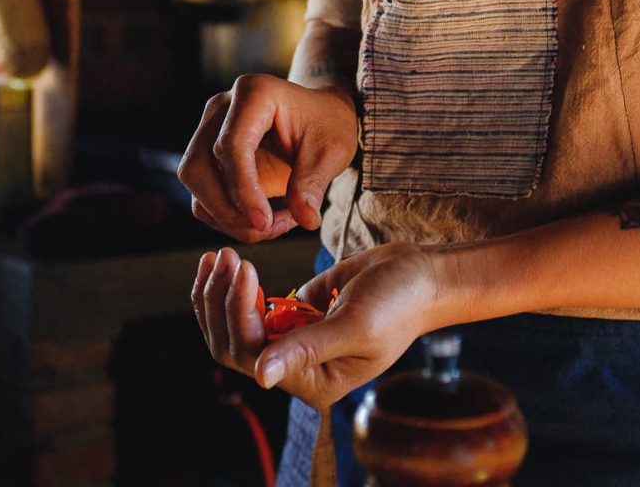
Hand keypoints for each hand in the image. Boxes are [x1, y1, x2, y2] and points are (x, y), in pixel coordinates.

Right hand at [177, 74, 356, 242]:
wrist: (321, 117)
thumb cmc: (328, 125)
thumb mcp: (331, 151)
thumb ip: (313, 183)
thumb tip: (306, 219)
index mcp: (254, 93)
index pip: (231, 145)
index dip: (243, 189)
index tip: (264, 222)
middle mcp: (222, 107)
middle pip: (198, 166)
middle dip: (227, 209)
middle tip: (268, 229)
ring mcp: (209, 129)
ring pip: (195, 183)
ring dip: (226, 217)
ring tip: (273, 226)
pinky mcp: (208, 153)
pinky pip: (202, 193)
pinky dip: (226, 216)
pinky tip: (263, 220)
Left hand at [191, 243, 442, 407]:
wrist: (421, 275)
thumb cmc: (400, 302)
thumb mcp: (356, 324)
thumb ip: (308, 348)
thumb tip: (261, 377)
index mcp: (314, 381)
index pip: (254, 355)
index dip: (239, 312)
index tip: (244, 268)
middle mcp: (299, 368)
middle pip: (235, 345)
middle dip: (221, 302)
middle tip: (222, 257)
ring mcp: (294, 340)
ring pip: (236, 328)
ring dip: (221, 293)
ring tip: (218, 257)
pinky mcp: (296, 314)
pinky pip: (251, 308)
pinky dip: (236, 287)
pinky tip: (230, 262)